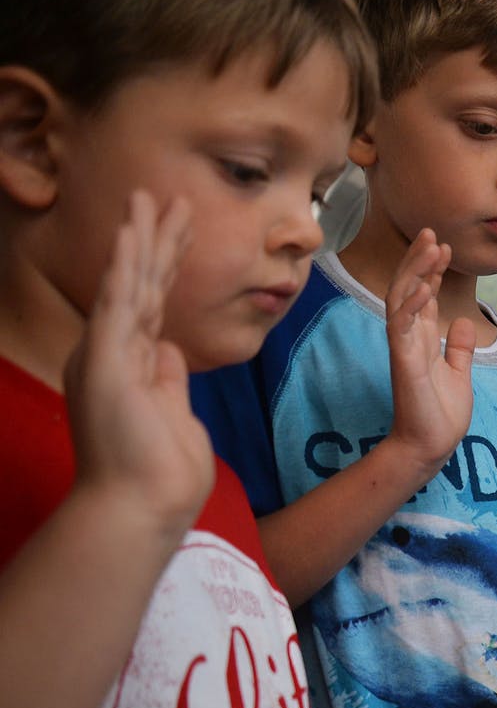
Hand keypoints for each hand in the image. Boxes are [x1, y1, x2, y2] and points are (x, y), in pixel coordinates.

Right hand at [64, 189, 212, 532]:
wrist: (142, 509)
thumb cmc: (161, 475)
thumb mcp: (175, 415)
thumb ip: (170, 380)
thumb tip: (171, 351)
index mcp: (131, 367)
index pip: (154, 305)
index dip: (166, 266)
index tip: (180, 232)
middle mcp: (112, 355)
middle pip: (142, 286)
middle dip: (159, 241)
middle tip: (172, 199)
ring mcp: (106, 356)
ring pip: (128, 284)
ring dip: (142, 239)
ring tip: (152, 198)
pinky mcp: (105, 361)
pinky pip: (118, 303)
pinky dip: (127, 266)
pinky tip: (134, 233)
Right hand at [384, 228, 475, 471]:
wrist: (431, 446)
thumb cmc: (440, 414)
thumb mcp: (458, 373)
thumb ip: (458, 348)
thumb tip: (463, 321)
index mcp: (421, 340)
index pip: (423, 295)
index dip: (431, 269)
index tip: (445, 246)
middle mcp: (408, 338)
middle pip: (408, 288)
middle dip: (420, 260)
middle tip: (433, 233)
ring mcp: (403, 348)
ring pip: (401, 299)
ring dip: (416, 271)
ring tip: (431, 247)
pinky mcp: (403, 362)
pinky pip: (402, 326)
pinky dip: (413, 304)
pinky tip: (426, 285)